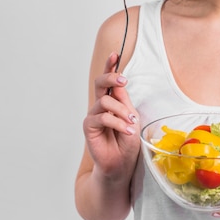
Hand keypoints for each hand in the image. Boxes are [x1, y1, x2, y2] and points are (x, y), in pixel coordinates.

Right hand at [82, 52, 140, 177]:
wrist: (121, 164)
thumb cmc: (127, 142)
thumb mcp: (131, 117)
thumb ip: (124, 100)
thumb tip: (119, 81)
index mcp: (113, 100)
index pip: (109, 80)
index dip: (110, 65)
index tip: (115, 54)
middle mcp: (101, 105)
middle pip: (100, 83)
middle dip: (111, 77)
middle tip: (123, 80)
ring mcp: (94, 115)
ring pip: (105, 102)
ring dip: (122, 111)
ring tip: (131, 123)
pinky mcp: (89, 127)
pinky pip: (102, 117)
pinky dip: (117, 123)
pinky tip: (127, 131)